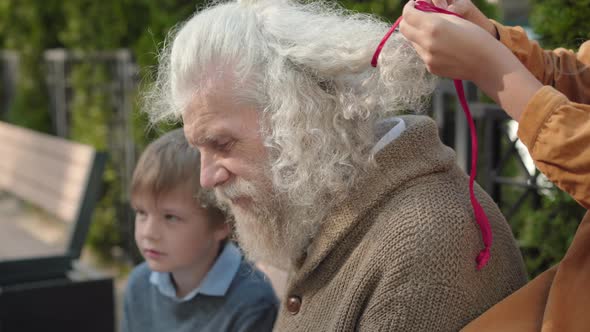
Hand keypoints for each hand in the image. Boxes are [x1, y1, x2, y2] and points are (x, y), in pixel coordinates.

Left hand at [399, 0, 542, 120]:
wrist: (486, 63)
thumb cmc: (475, 36)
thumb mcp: (455, 18)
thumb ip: (434, 14)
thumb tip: (420, 11)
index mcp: (433, 27)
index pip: (408, 14)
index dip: (409, 7)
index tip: (414, 5)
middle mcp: (426, 43)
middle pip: (404, 29)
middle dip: (408, 20)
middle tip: (417, 16)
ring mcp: (427, 58)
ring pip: (413, 42)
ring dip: (418, 35)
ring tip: (435, 33)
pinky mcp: (430, 67)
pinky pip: (422, 54)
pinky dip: (427, 47)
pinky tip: (442, 46)